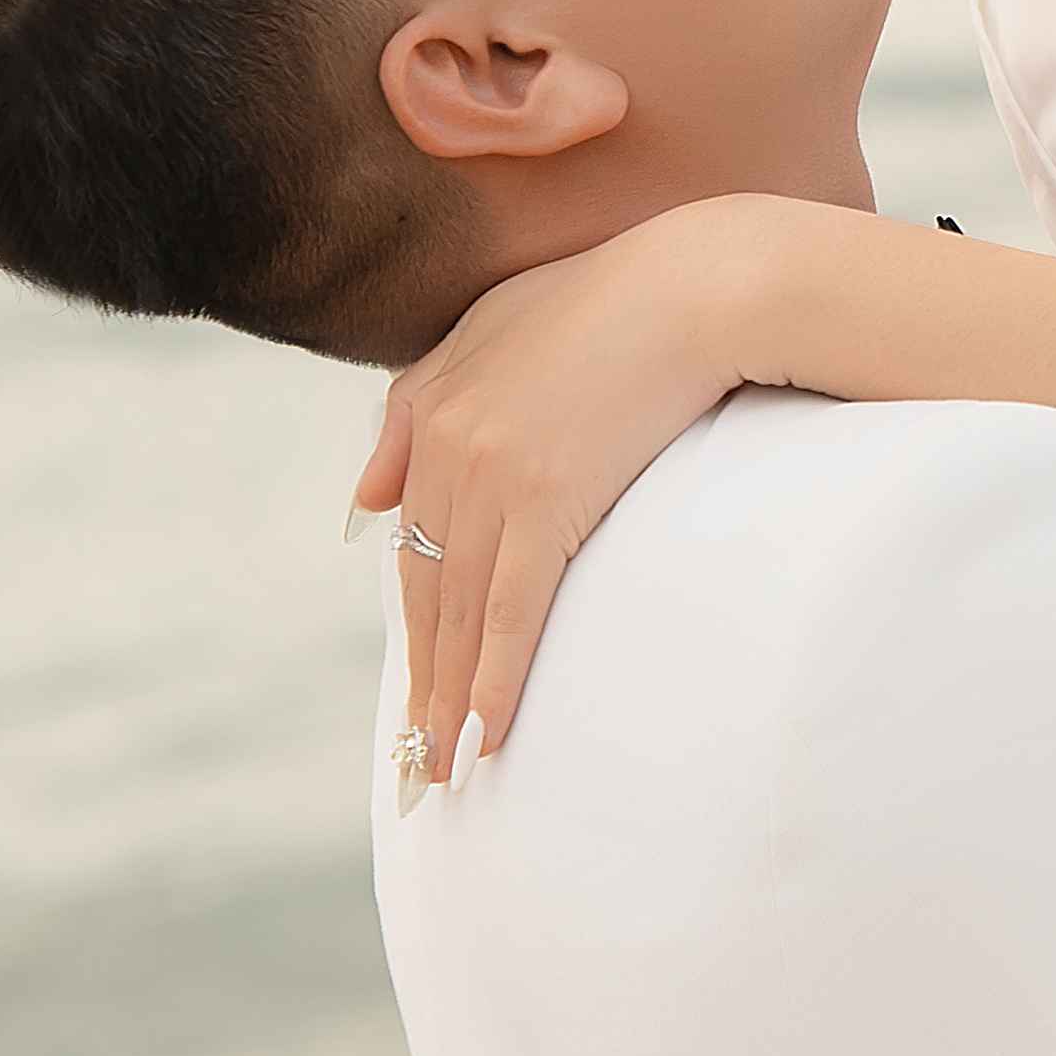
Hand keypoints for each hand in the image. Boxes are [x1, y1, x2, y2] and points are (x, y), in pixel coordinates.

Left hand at [355, 203, 792, 777]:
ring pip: (462, 612)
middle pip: (426, 590)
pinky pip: (512, 611)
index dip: (415, 623)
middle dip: (423, 680)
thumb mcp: (492, 327)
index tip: (418, 682)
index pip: (412, 543)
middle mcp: (446, 448)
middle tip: (416, 761)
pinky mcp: (548, 501)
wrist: (694, 286)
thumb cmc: (610, 296)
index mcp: (428, 407)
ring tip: (443, 769)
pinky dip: (495, 677)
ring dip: (451, 699)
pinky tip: (486, 731)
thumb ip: (415, 406)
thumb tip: (360, 503)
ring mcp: (493, 477)